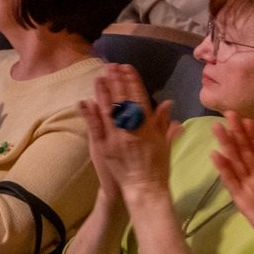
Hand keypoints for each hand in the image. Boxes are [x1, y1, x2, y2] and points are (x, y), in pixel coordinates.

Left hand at [82, 63, 174, 199]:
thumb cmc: (157, 166)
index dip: (133, 82)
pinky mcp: (103, 147)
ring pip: (108, 110)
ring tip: (99, 77)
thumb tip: (168, 102)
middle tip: (111, 66)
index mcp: (148, 127)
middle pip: (123, 100)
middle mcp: (132, 130)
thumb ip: (163, 122)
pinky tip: (85, 101)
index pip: (139, 99)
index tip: (127, 68)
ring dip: (103, 92)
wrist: (144, 188)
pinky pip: (95, 127)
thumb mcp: (164, 142)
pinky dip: (89, 114)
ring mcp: (116, 138)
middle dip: (116, 81)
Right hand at [209, 111, 253, 253]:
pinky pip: (233, 184)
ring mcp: (250, 191)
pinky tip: (216, 155)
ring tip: (218, 128)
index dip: (253, 137)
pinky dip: (224, 170)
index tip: (246, 119)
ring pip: (236, 164)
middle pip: (245, 154)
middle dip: (237, 134)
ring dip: (227, 146)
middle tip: (228, 115)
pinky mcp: (245, 203)